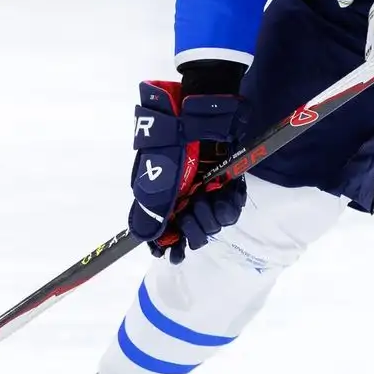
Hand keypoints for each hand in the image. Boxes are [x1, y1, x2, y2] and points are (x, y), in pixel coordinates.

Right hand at [128, 82, 246, 263]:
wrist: (199, 118)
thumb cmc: (173, 149)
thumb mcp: (156, 181)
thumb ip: (151, 213)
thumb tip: (141, 238)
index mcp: (164, 199)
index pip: (168, 233)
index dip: (171, 246)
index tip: (175, 255)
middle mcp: (185, 198)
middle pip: (193, 232)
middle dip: (196, 228)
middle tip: (195, 209)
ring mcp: (206, 191)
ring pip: (214, 222)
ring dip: (214, 214)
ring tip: (211, 197)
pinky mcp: (226, 184)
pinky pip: (232, 207)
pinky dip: (232, 202)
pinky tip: (228, 192)